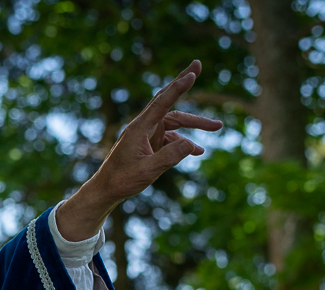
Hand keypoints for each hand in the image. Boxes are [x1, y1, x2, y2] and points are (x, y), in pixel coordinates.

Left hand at [57, 60, 222, 241]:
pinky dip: (184, 141)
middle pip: (168, 101)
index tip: (193, 73)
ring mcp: (146, 133)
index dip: (178, 87)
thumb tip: (191, 144)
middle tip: (198, 64)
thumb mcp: (147, 171)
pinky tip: (199, 150)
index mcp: (139, 128)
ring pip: (174, 122)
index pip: (162, 102)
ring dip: (194, 124)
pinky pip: (171, 137)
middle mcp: (143, 126)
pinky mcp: (149, 143)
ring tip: (217, 127)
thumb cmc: (122, 180)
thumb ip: (169, 158)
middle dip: (183, 83)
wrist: (106, 190)